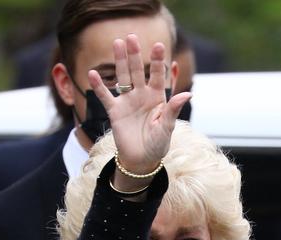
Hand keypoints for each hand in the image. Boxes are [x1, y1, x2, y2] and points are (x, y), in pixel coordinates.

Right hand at [89, 35, 190, 183]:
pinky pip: (106, 97)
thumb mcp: (167, 128)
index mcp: (157, 97)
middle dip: (135, 55)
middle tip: (131, 37)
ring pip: (123, 77)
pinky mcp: (115, 111)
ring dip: (120, 61)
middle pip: (138, 71)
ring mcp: (128, 102)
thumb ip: (173, 110)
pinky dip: (99, 86)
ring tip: (117, 43)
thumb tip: (187, 94)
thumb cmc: (157, 145)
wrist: (141, 160)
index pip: (158, 76)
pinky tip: (93, 74)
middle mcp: (142, 95)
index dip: (157, 62)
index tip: (158, 46)